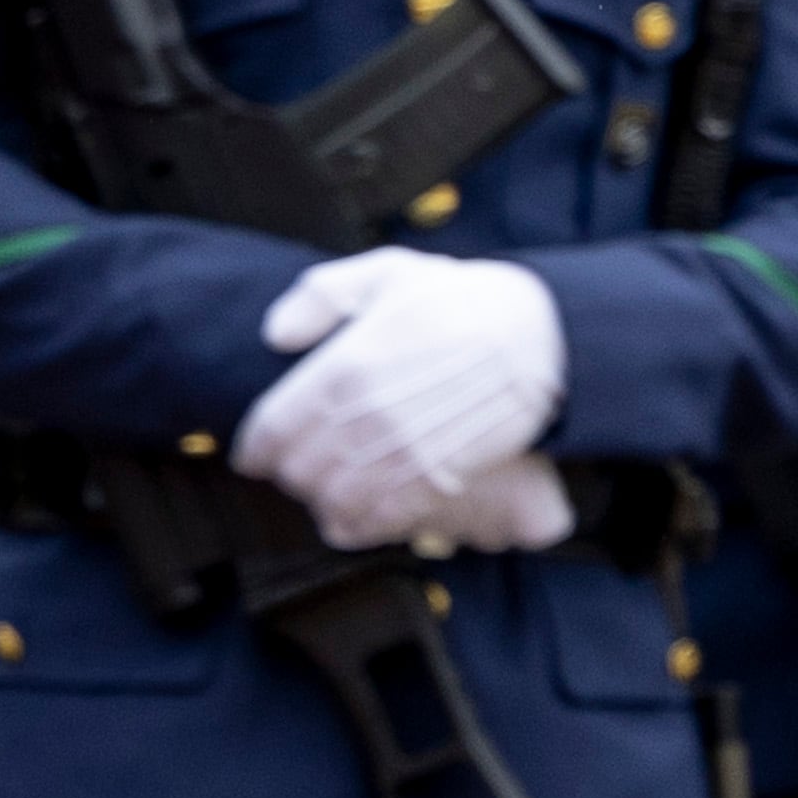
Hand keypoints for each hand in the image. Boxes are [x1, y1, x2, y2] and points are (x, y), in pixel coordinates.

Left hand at [230, 249, 567, 551]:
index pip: (272, 427)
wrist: (545, 334)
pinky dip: (360, 525)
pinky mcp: (439, 479)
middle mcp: (365, 417)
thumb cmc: (464, 299)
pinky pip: (382, 518)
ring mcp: (402, 453)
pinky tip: (355, 519)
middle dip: (289, 475)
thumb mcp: (387, 272)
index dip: (254, 449)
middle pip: (298, 470)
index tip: (252, 457)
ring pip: (334, 501)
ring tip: (324, 496)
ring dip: (322, 503)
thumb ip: (321, 297)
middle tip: (295, 471)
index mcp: (343, 368)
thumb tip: (276, 336)